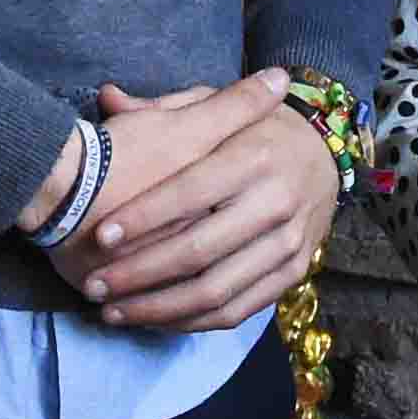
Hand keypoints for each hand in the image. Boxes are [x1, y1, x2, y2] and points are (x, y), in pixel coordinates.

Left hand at [62, 72, 331, 330]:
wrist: (324, 149)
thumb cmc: (253, 126)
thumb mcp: (214, 104)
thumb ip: (161, 107)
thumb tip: (107, 96)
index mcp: (254, 155)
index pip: (189, 193)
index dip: (143, 218)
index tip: (100, 237)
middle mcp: (276, 201)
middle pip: (199, 250)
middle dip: (140, 274)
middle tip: (94, 285)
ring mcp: (290, 243)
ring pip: (216, 291)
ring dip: (158, 308)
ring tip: (112, 311)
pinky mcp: (294, 273)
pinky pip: (238, 310)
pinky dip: (192, 322)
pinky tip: (154, 319)